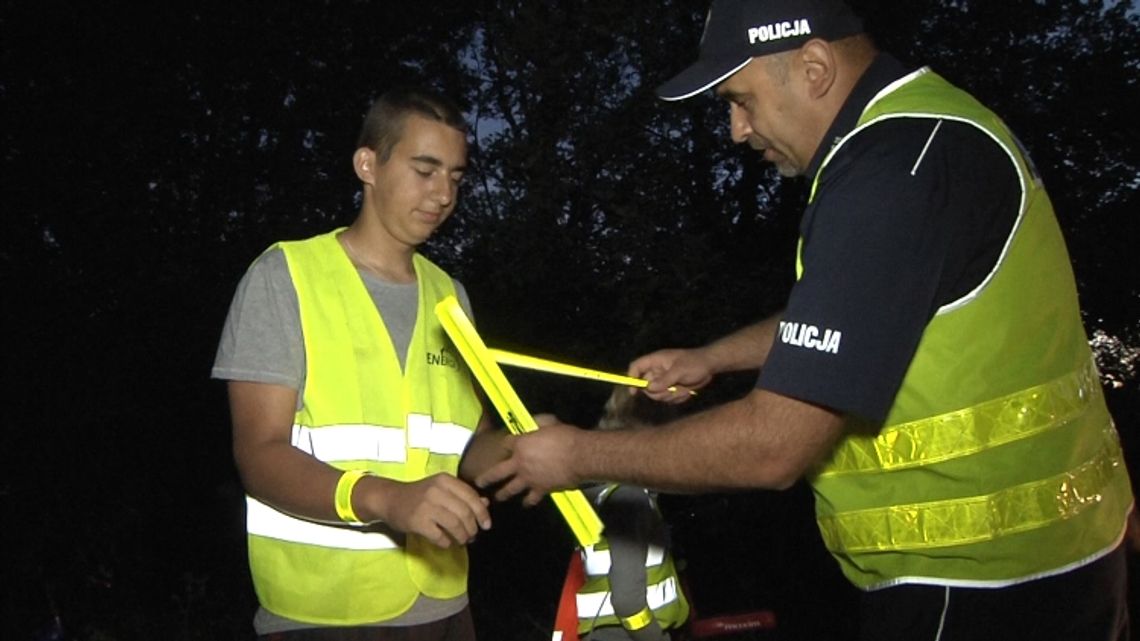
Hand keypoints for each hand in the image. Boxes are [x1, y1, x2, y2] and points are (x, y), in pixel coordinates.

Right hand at [366, 473, 491, 547]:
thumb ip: (463, 495)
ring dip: (461, 537)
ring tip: (462, 541)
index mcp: (445, 480)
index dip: (482, 513)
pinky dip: (446, 542)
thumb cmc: (419, 495)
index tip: (486, 525)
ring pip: (454, 525)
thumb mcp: (442, 489)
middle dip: (472, 528)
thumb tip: (486, 504)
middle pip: (465, 513)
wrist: (390, 499)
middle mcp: (437, 490)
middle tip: (472, 536)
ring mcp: (426, 505)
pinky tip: (446, 543)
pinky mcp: (417, 521)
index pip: (471, 496)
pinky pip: (439, 536)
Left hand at [475, 415, 581, 506]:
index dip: (505, 445)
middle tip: (479, 482)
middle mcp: (520, 463)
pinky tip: (525, 503)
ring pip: (509, 490)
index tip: (504, 446)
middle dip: (486, 478)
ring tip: (497, 497)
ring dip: (502, 494)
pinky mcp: (540, 490)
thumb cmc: (565, 437)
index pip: (505, 444)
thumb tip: (533, 422)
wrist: (580, 456)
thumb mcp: (549, 422)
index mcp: (520, 445)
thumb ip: (537, 423)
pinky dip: (527, 502)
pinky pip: (530, 499)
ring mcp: (528, 479)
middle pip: (497, 473)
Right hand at [628, 348, 712, 402]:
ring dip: (670, 395)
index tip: (634, 391)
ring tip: (682, 389)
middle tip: (671, 390)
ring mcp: (664, 381)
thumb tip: (649, 388)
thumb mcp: (680, 370)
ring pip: (657, 395)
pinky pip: (667, 399)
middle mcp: (657, 371)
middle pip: (645, 386)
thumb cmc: (695, 363)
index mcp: (656, 361)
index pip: (636, 367)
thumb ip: (665, 380)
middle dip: (658, 392)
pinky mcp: (671, 389)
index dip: (632, 378)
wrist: (709, 367)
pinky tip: (686, 391)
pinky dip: (677, 398)